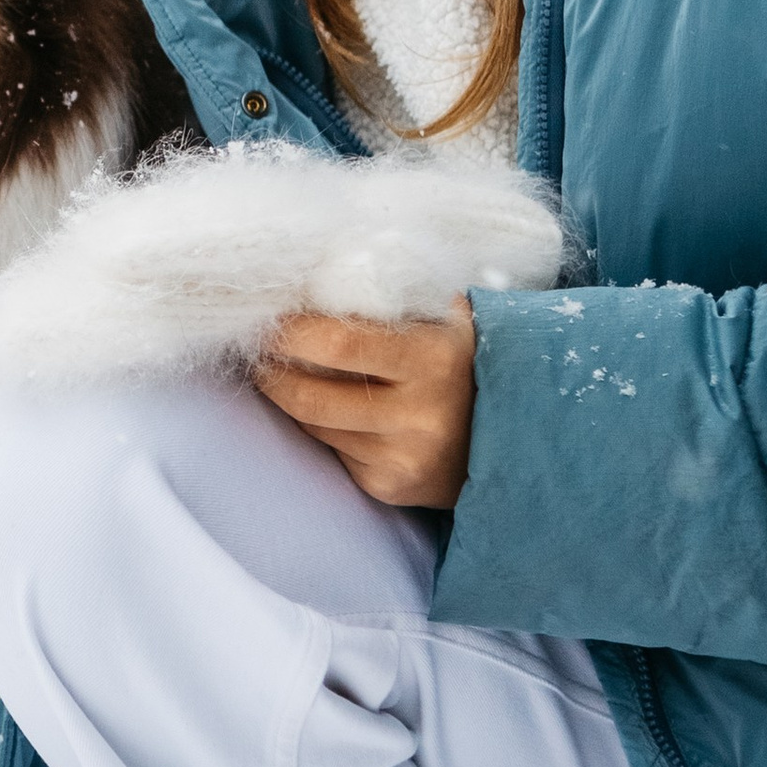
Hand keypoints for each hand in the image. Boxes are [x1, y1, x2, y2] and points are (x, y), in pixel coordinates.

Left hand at [252, 299, 476, 510]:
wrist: (509, 430)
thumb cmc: (459, 356)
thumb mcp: (441, 316)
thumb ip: (389, 297)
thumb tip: (308, 281)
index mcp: (434, 359)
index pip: (338, 344)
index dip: (290, 333)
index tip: (269, 318)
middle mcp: (420, 414)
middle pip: (310, 395)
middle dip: (271, 371)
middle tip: (257, 350)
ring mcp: (405, 456)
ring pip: (314, 425)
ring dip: (289, 398)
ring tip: (281, 371)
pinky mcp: (391, 485)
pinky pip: (332, 449)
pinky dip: (320, 426)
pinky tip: (330, 407)